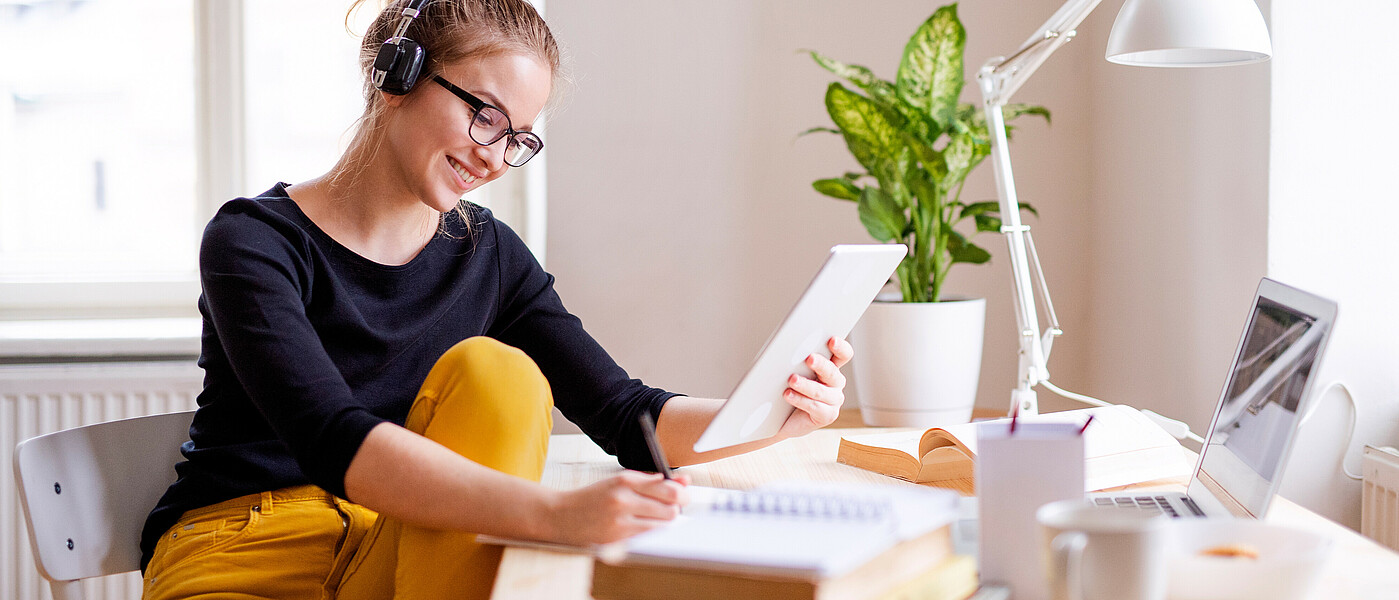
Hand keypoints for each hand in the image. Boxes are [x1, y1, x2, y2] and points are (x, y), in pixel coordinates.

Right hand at [546, 471, 689, 544]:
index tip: (683, 495)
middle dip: (676, 508)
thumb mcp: (620, 482)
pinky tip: (643, 527)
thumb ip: (652, 481)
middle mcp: (623, 498)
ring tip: (654, 517)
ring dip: (665, 522)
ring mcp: (620, 520)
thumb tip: (684, 482)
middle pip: (670, 507)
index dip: (682, 493)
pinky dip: (652, 532)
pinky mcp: (617, 538)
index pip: (668, 488)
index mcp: (625, 480)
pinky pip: (648, 537)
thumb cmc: (594, 497)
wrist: (562, 515)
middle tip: (671, 508)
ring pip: (662, 524)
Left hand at [777, 337, 852, 438]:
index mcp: (830, 366)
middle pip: (832, 372)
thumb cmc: (787, 390)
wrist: (780, 418)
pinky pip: (815, 406)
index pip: (843, 354)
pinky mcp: (827, 415)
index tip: (832, 340)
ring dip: (806, 384)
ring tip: (792, 379)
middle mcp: (835, 383)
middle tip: (809, 358)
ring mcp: (833, 400)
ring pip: (821, 391)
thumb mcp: (792, 371)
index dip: (840, 348)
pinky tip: (788, 395)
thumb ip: (797, 361)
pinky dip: (800, 399)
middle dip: (821, 364)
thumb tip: (788, 350)